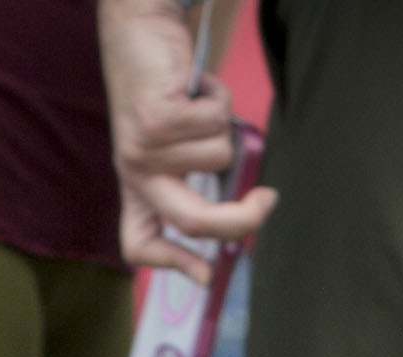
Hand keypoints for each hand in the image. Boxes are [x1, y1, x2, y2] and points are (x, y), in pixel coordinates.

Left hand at [103, 4, 271, 276]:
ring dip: (223, 125)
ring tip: (198, 104)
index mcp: (137, 186)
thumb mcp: (174, 143)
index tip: (207, 275)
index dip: (171, 264)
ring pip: (218, 158)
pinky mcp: (157, 120)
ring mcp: (143, 149)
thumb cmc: (166, 91)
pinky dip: (219, 98)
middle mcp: (135, 174)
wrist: (139, 35)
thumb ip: (197, 176)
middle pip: (192, 222)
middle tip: (267, 201)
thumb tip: (247, 210)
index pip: (138, 244)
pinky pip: (217, 123)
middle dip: (239, 219)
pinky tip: (194, 87)